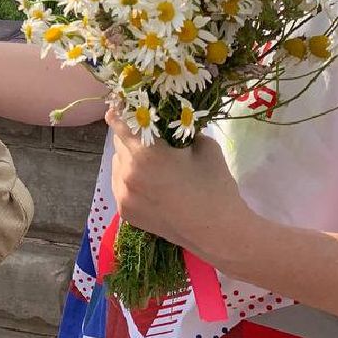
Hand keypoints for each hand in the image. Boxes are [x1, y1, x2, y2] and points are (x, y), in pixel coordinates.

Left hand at [105, 108, 256, 261]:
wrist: (219, 232)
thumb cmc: (214, 185)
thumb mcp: (204, 144)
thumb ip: (179, 129)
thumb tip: (166, 119)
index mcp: (145, 153)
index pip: (118, 121)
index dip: (123, 110)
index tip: (128, 106)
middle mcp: (127, 172)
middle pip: (119, 141)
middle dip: (132, 136)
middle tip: (151, 139)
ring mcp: (123, 194)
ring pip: (118, 163)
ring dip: (130, 158)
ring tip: (154, 167)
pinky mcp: (124, 212)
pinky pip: (120, 184)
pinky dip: (130, 179)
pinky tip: (151, 184)